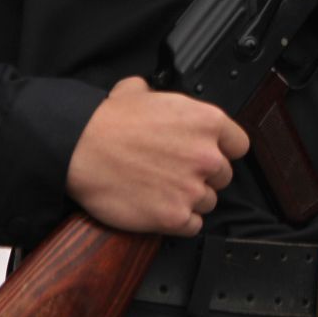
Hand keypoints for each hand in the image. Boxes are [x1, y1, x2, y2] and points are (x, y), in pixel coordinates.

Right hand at [65, 76, 248, 235]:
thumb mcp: (139, 91)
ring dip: (190, 199)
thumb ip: (159, 95)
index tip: (209, 154)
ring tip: (164, 191)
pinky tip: (161, 209)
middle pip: (223, 176)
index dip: (222, 151)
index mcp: (207, 122)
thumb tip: (151, 93)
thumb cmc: (106, 122)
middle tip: (177, 173)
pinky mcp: (174, 216)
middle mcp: (207, 156)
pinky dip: (179, 222)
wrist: (79, 149)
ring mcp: (192, 188)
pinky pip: (192, 226)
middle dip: (203, 176)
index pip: (238, 145)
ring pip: (208, 202)